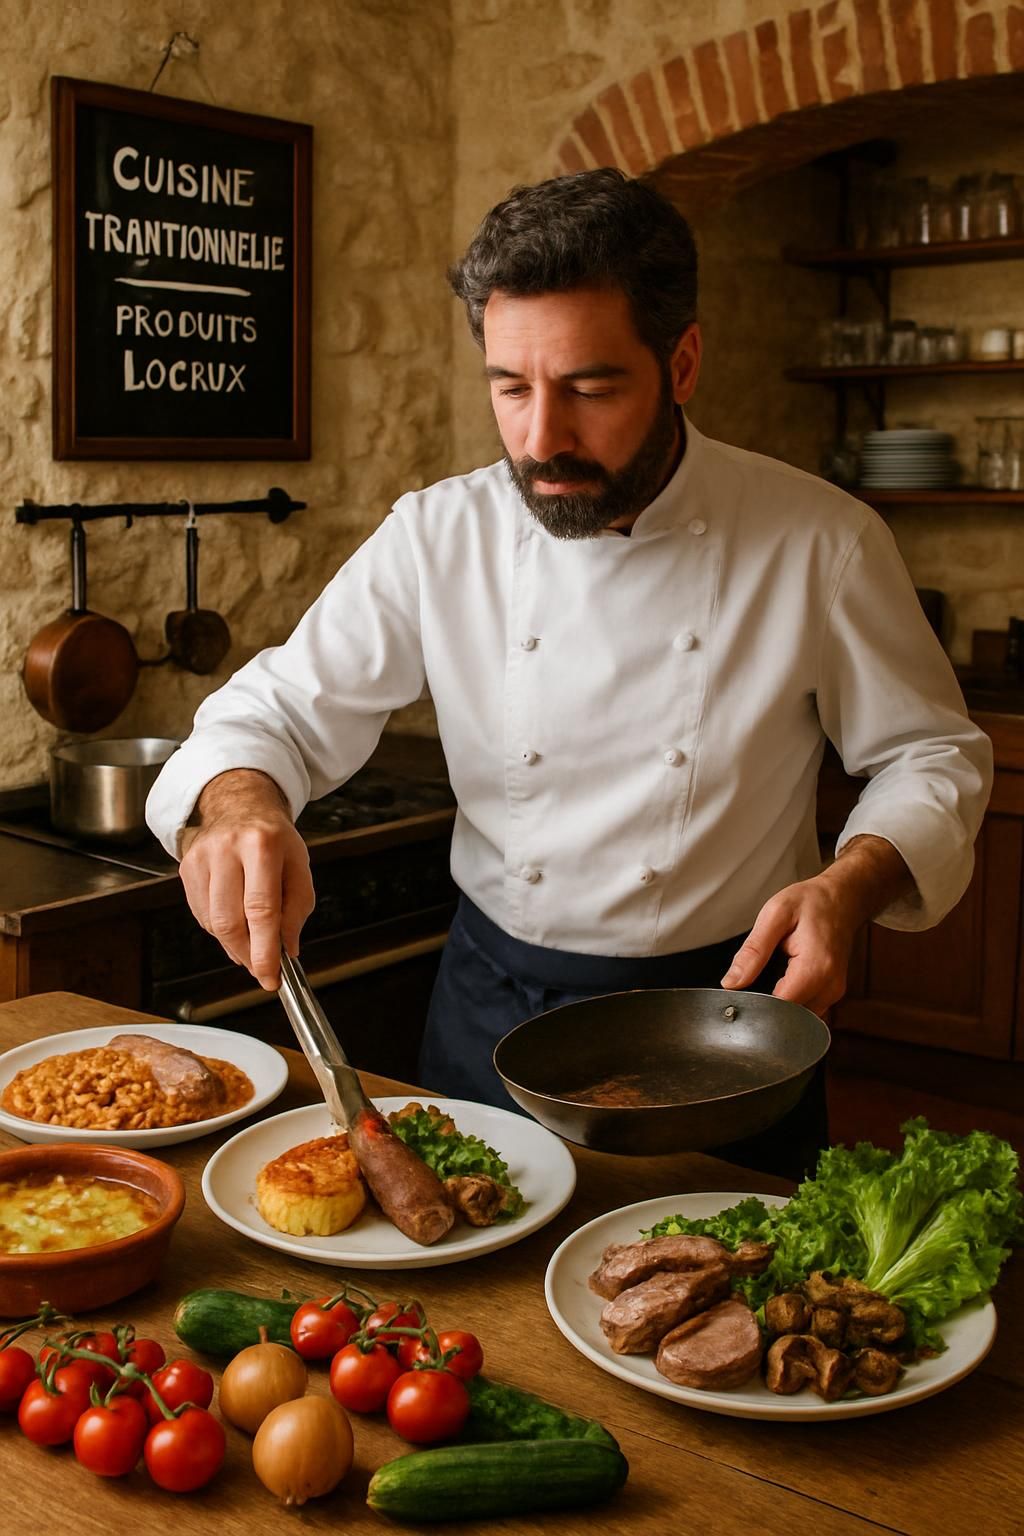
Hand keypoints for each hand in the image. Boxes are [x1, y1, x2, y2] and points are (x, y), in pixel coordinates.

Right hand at [178, 769, 314, 989]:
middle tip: (262, 969)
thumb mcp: (299, 866)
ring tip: (252, 945)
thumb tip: (287, 949)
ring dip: (234, 945)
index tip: (271, 976)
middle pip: (230, 921)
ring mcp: (201, 858)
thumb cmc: (274, 839)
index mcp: (262, 844)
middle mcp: (227, 848)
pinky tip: (235, 922)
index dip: (265, 950)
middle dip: (247, 955)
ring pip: (212, 923)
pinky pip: (201, 915)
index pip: (261, 909)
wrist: (240, 806)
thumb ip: (297, 909)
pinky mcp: (186, 868)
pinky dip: (220, 930)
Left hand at [721, 835, 913, 1016]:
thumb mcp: (775, 915)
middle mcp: (829, 987)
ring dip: (779, 1004)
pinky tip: (781, 980)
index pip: (780, 1008)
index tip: (740, 994)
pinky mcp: (831, 994)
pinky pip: (805, 1009)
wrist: (842, 898)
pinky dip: (790, 1001)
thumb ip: (753, 951)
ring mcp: (833, 993)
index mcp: (816, 968)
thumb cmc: (811, 902)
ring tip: (768, 976)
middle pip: (789, 1017)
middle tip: (750, 983)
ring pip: (797, 1017)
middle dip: (766, 1006)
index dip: (757, 1005)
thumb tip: (732, 982)